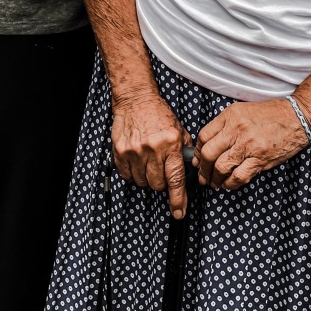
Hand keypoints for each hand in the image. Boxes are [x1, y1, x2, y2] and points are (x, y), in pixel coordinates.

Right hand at [111, 92, 191, 217]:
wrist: (136, 99)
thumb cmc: (158, 113)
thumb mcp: (179, 129)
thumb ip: (184, 150)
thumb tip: (189, 170)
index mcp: (171, 143)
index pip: (176, 179)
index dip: (178, 199)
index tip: (179, 212)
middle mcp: (153, 149)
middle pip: (158, 184)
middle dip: (162, 182)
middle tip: (161, 169)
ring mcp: (135, 151)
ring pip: (143, 182)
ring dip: (147, 177)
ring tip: (149, 161)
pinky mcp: (121, 152)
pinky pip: (127, 176)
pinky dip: (133, 173)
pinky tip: (138, 161)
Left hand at [195, 99, 308, 190]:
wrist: (298, 117)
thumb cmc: (271, 115)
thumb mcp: (244, 111)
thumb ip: (225, 126)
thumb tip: (206, 147)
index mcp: (231, 115)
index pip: (204, 136)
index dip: (197, 152)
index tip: (197, 160)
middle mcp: (237, 129)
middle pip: (208, 153)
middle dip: (203, 169)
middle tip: (203, 176)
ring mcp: (249, 145)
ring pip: (221, 167)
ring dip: (215, 179)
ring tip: (215, 182)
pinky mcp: (260, 159)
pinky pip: (238, 176)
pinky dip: (230, 184)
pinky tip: (229, 184)